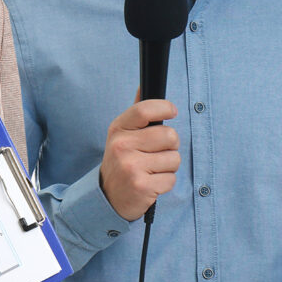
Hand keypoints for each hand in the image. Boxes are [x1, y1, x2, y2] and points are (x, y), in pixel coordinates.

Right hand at [98, 99, 180, 220]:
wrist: (108, 196)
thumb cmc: (122, 161)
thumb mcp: (122, 135)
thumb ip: (137, 114)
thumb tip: (144, 86)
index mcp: (118, 129)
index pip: (145, 109)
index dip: (165, 107)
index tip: (172, 111)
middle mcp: (121, 145)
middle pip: (169, 135)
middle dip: (170, 146)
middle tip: (156, 153)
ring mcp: (130, 166)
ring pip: (174, 159)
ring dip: (168, 167)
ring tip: (152, 170)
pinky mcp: (141, 186)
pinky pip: (171, 179)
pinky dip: (165, 183)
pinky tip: (151, 183)